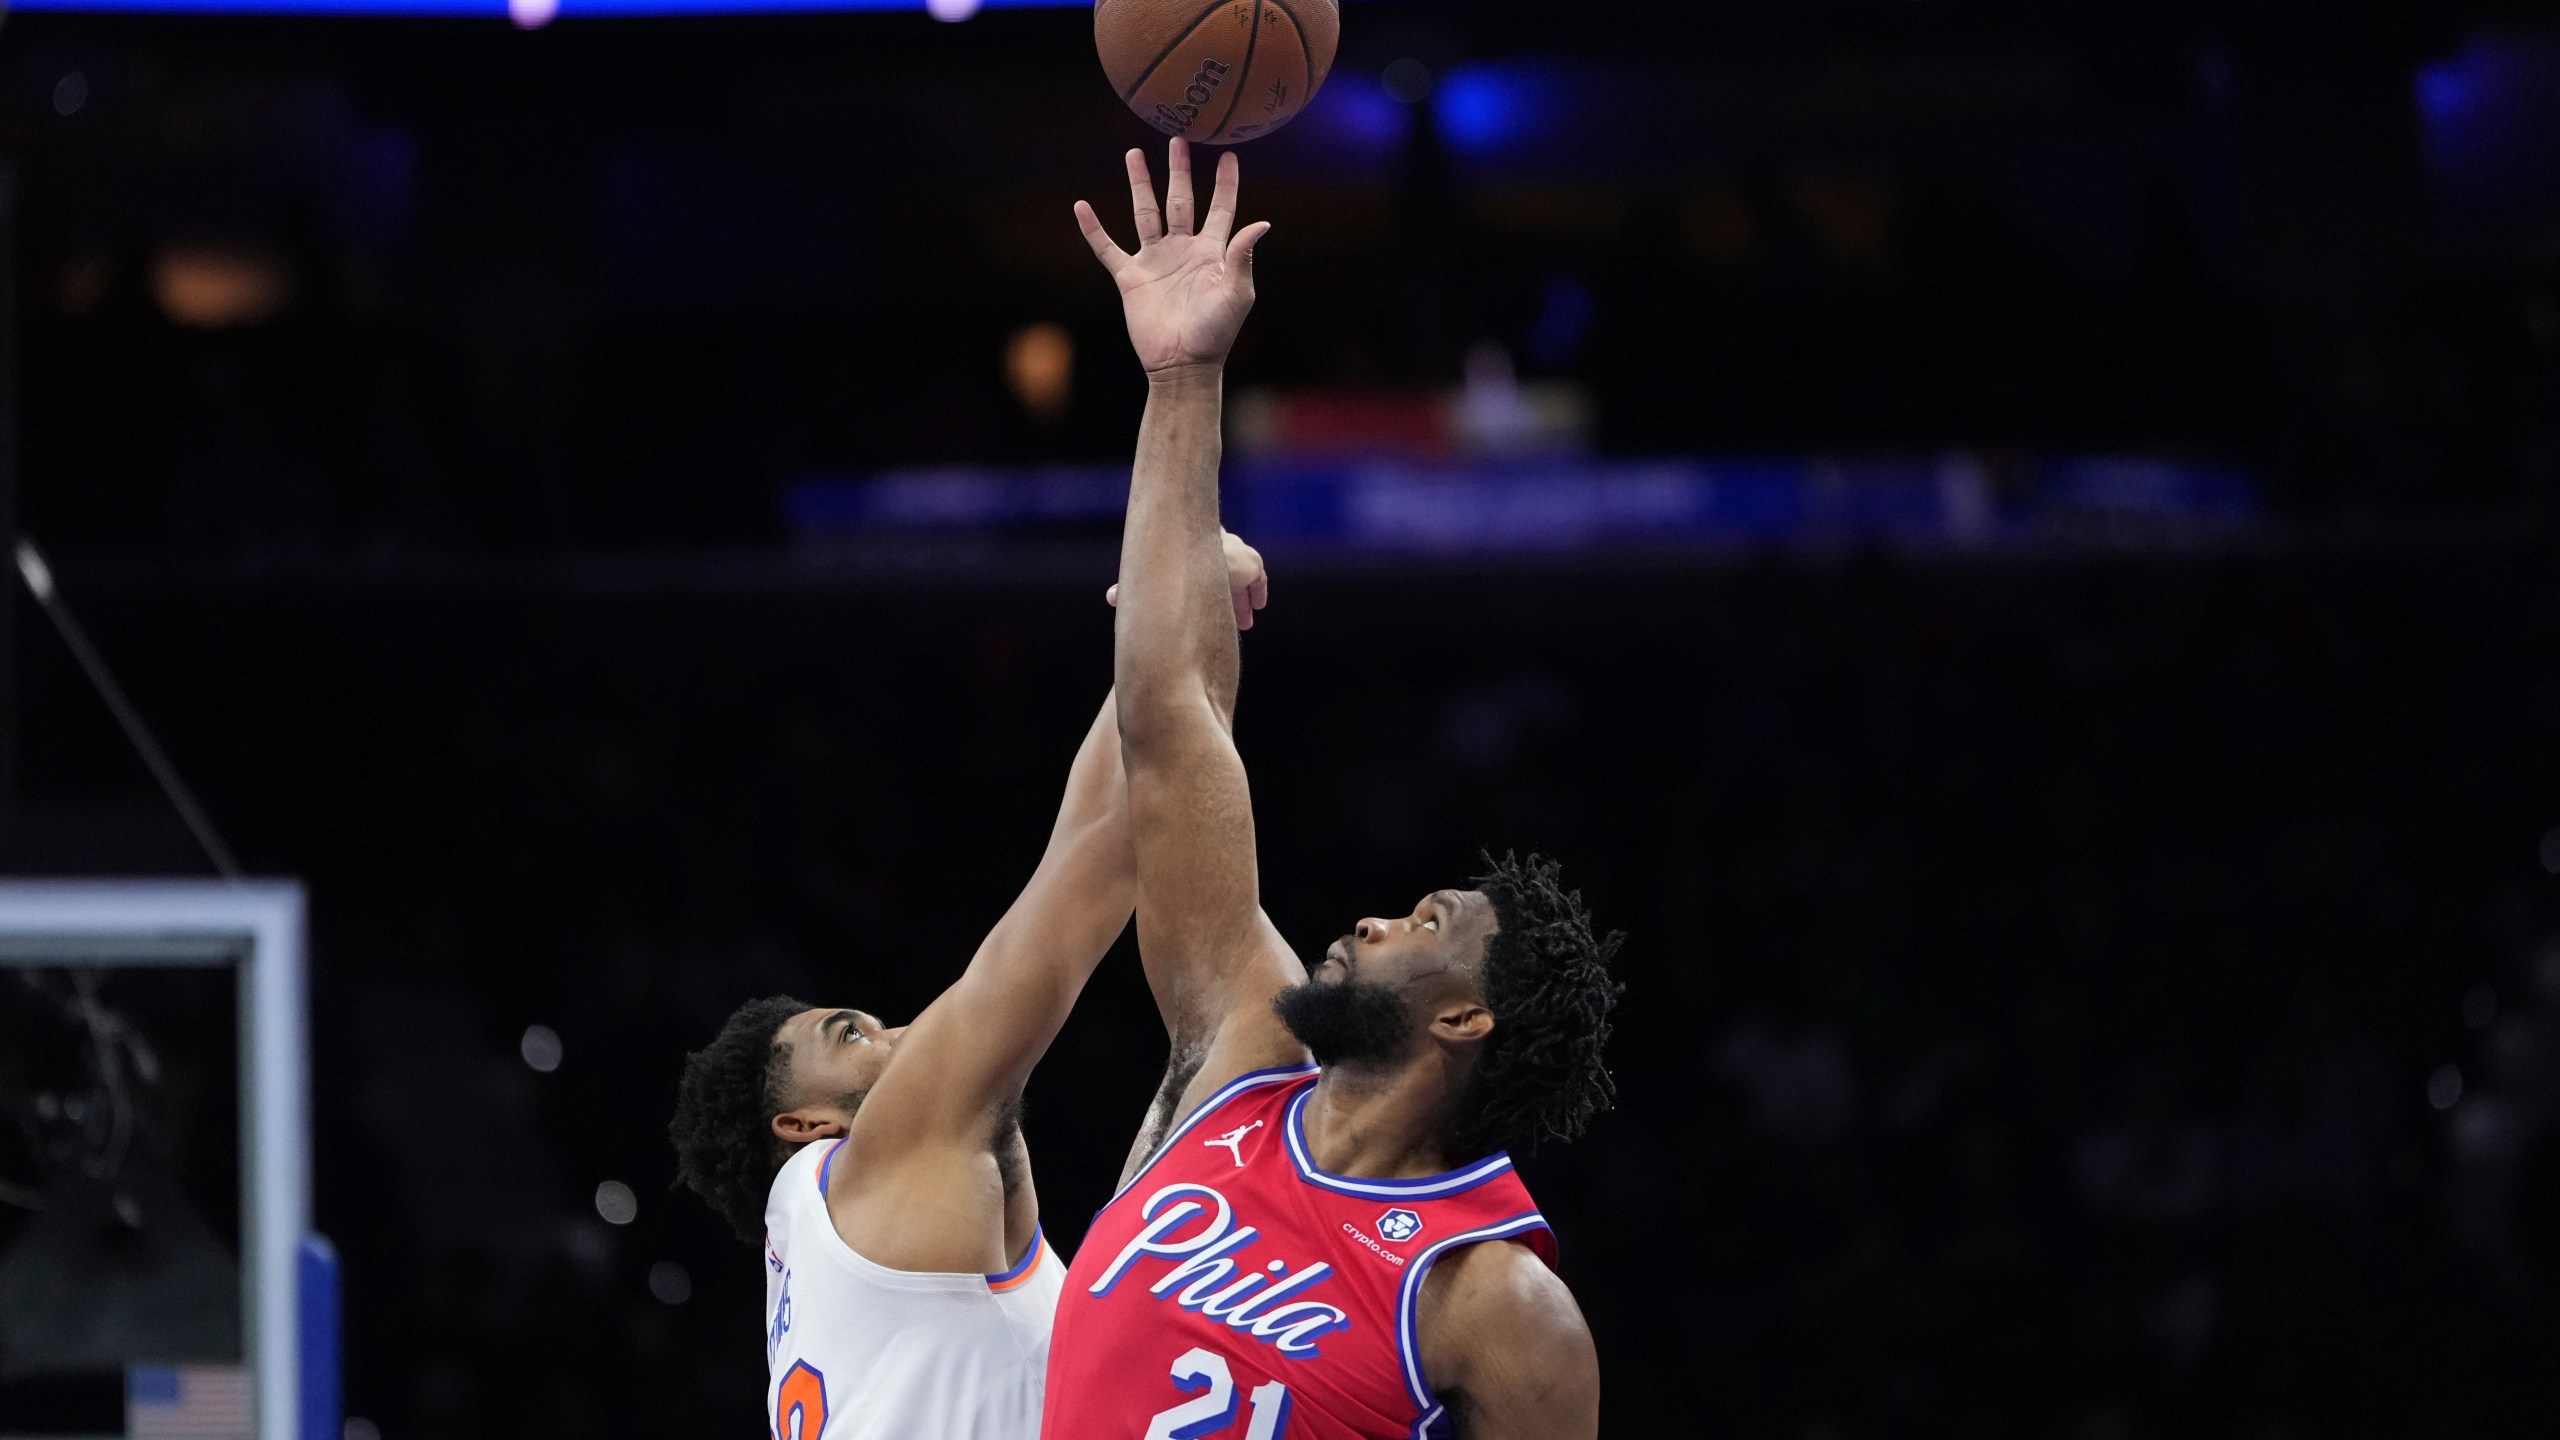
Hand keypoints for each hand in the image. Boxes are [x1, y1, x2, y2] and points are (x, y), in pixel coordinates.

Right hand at [1076, 140, 1271, 377]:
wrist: (1183, 364)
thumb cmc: (1216, 333)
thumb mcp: (1236, 294)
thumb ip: (1242, 257)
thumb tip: (1261, 223)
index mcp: (1212, 252)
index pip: (1221, 208)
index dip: (1225, 183)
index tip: (1228, 154)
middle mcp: (1183, 250)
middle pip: (1180, 200)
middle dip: (1179, 170)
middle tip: (1177, 139)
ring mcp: (1156, 261)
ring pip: (1145, 213)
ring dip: (1140, 184)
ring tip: (1134, 154)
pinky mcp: (1131, 277)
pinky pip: (1108, 248)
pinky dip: (1094, 229)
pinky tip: (1081, 207)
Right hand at [1109, 530, 1268, 630]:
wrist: (1196, 562)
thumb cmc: (1166, 567)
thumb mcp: (1150, 577)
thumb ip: (1132, 587)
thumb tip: (1111, 597)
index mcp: (1192, 541)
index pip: (1199, 554)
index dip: (1202, 576)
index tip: (1203, 593)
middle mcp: (1216, 540)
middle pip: (1224, 565)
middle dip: (1227, 590)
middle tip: (1232, 615)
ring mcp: (1236, 549)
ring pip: (1241, 573)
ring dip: (1241, 597)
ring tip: (1244, 621)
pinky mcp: (1251, 562)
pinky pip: (1258, 578)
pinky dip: (1257, 592)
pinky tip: (1257, 608)